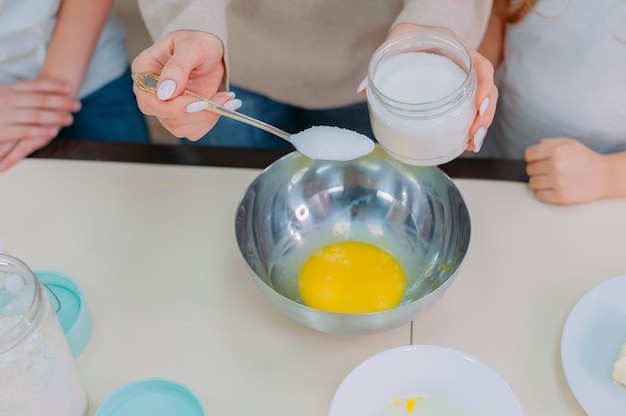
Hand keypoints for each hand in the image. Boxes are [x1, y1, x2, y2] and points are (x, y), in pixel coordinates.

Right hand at [0, 79, 79, 171]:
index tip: (69, 87)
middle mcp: (5, 100)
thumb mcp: (2, 97)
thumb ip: (17, 95)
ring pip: (34, 115)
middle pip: (39, 99)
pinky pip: (24, 131)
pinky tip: (52, 132)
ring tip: (69, 119)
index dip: (53, 86)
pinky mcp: (1, 131)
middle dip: (61, 102)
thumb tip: (39, 94)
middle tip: (77, 105)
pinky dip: (39, 131)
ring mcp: (3, 115)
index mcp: (6, 90)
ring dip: (55, 117)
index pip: (34, 85)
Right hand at [131, 30, 236, 139]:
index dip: (170, 107)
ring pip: (180, 128)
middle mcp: (152, 93)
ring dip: (206, 117)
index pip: (148, 100)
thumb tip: (165, 93)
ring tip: (225, 99)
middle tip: (220, 100)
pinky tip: (221, 104)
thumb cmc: (197, 40)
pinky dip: (210, 120)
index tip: (195, 101)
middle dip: (195, 113)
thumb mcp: (191, 47)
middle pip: (165, 117)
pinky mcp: (182, 116)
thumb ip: (177, 68)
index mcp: (145, 72)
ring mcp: (166, 107)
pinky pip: (193, 130)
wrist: (209, 48)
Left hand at [386, 24, 496, 152]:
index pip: (482, 67)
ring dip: (480, 126)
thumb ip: (383, 58)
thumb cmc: (408, 35)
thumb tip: (362, 89)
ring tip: (471, 145)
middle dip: (484, 116)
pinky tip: (466, 143)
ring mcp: (464, 81)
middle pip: (487, 91)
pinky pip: (471, 110)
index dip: (484, 87)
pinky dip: (471, 126)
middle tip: (473, 136)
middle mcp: (466, 65)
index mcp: (458, 48)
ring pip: (483, 104)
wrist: (414, 34)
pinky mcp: (458, 94)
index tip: (479, 105)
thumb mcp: (398, 39)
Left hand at [525, 137, 609, 203]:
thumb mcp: (569, 143)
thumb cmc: (585, 159)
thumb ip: (549, 142)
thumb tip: (536, 146)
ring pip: (532, 183)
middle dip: (537, 169)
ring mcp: (557, 182)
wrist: (604, 176)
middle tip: (549, 170)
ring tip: (551, 179)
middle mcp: (555, 166)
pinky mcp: (560, 196)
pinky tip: (554, 187)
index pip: (528, 154)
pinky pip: (539, 195)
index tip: (538, 160)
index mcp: (556, 151)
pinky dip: (544, 192)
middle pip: (529, 169)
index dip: (533, 157)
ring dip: (539, 182)